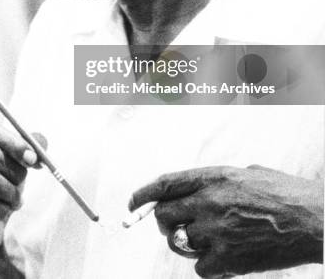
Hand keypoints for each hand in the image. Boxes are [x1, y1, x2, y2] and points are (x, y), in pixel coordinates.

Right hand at [0, 122, 45, 256]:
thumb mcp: (8, 162)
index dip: (15, 142)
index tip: (33, 157)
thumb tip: (41, 142)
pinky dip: (2, 208)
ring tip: (16, 198)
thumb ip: (25, 148)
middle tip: (23, 182)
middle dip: (15, 170)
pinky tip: (4, 209)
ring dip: (11, 192)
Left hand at [129, 165, 322, 277]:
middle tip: (175, 224)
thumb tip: (191, 190)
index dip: (143, 194)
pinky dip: (205, 263)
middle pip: (164, 215)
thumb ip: (215, 180)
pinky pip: (198, 266)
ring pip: (177, 241)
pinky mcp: (228, 260)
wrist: (312, 219)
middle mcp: (209, 202)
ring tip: (206, 237)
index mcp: (214, 176)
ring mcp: (217, 232)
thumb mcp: (245, 172)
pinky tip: (222, 255)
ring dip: (185, 241)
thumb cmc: (282, 192)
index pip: (165, 184)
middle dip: (163, 221)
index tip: (131, 204)